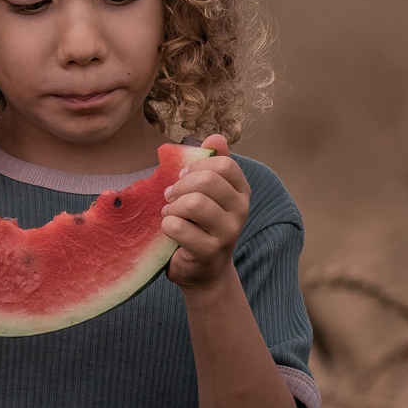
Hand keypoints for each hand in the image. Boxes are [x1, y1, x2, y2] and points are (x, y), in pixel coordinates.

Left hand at [163, 137, 249, 291]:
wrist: (203, 272)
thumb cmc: (201, 227)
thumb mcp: (209, 194)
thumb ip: (212, 164)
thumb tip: (215, 136)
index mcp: (241, 191)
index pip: (224, 164)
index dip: (197, 167)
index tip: (183, 177)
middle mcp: (241, 210)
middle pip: (207, 181)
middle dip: (180, 186)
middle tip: (171, 197)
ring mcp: (228, 232)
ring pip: (193, 203)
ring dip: (173, 207)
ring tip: (170, 214)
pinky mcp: (210, 251)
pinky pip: (179, 227)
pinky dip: (167, 225)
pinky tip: (170, 229)